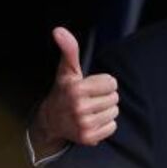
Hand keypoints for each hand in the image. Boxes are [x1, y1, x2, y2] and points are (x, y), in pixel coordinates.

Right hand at [29, 27, 118, 157]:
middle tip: (90, 99)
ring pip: (114, 112)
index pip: (112, 82)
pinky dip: (105, 124)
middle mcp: (79, 108)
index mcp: (76, 89)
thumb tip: (58, 30)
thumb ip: (68, 49)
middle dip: (105, 97)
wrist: (51, 121)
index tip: (91, 86)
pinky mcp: (88, 138)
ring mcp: (84, 124)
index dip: (103, 83)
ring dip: (106, 110)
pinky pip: (112, 127)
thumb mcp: (66, 70)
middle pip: (114, 98)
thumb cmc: (63, 91)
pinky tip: (92, 121)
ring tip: (91, 110)